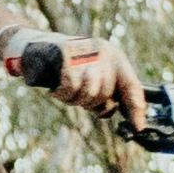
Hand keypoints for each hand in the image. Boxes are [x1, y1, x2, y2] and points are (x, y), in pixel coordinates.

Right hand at [23, 34, 139, 125]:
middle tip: (77, 97)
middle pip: (105, 93)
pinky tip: (55, 89)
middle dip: (90, 103)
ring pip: (89, 92)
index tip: (138, 126)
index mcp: (114, 56)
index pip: (131, 85)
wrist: (35, 46)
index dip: (135, 108)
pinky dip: (62, 93)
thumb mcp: (92, 77)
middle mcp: (103, 51)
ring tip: (64, 91)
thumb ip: (108, 93)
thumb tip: (125, 118)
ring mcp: (85, 51)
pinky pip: (71, 86)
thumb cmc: (66, 67)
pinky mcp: (65, 54)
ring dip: (74, 99)